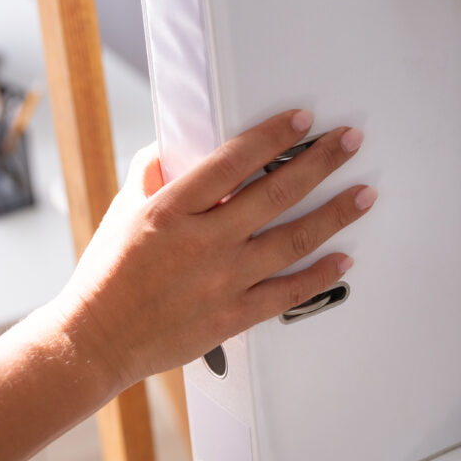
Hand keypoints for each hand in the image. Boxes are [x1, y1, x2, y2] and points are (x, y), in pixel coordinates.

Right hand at [54, 109, 375, 392]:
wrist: (95, 340)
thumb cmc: (106, 275)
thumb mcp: (122, 211)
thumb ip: (151, 175)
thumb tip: (173, 149)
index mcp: (171, 209)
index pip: (233, 161)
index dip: (272, 136)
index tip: (303, 120)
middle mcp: (203, 241)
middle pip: (276, 193)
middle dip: (320, 162)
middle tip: (349, 143)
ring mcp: (222, 281)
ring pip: (293, 240)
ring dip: (334, 214)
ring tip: (364, 195)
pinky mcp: (232, 316)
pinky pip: (287, 292)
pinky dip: (320, 275)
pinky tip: (344, 258)